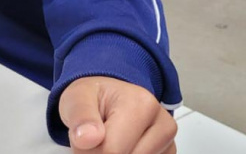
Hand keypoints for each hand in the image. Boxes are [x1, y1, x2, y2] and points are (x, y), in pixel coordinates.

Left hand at [59, 76, 176, 153]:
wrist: (108, 98)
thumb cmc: (94, 98)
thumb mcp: (78, 97)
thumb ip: (80, 116)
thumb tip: (87, 138)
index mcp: (142, 104)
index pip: (111, 150)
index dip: (89, 151)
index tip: (84, 138)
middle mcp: (163, 123)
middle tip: (95, 139)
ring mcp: (168, 142)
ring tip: (108, 140)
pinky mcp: (168, 153)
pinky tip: (122, 146)